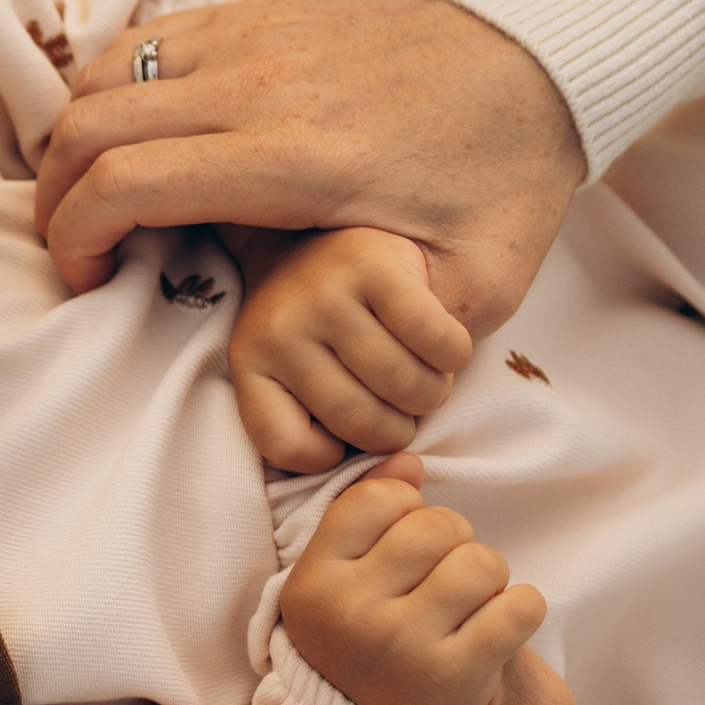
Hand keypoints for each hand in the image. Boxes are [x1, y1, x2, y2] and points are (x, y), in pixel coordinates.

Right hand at [36, 0, 583, 339]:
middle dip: (56, 199)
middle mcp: (257, 84)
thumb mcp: (479, 284)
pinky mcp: (256, 10)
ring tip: (95, 197)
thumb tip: (343, 378)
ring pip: (101, 74)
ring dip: (75, 140)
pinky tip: (134, 138)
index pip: (125, 182)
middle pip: (89, 126)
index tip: (91, 282)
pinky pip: (140, 40)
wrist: (540, 61)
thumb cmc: (505, 176)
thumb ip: (402, 337)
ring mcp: (251, 34)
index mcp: (296, 158)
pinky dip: (111, 89)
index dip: (76, 239)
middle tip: (76, 250)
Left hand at [225, 227, 472, 471]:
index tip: (340, 435)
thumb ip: (319, 421)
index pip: (289, 449)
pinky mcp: (374, 264)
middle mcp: (278, 328)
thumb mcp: (295, 371)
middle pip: (360, 424)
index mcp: (250, 362)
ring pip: (405, 387)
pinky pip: (438, 343)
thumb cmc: (321, 321)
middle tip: (401, 406)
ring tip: (424, 377)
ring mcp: (325, 294)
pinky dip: (454, 357)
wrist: (322, 230)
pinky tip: (444, 348)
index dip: (328, 457)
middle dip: (397, 429)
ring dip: (432, 394)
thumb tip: (386, 475)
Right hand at [282, 454, 543, 704]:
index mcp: (311, 584)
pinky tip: (496, 629)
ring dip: (487, 579)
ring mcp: (401, 650)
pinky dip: (520, 610)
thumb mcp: (339, 578)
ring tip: (466, 607)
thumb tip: (409, 461)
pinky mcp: (455, 680)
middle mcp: (349, 615)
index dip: (406, 514)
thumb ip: (364, 510)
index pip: (383, 499)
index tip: (400, 552)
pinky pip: (520, 607)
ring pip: (481, 562)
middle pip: (438, 525)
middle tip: (440, 582)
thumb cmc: (361, 641)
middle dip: (453, 544)